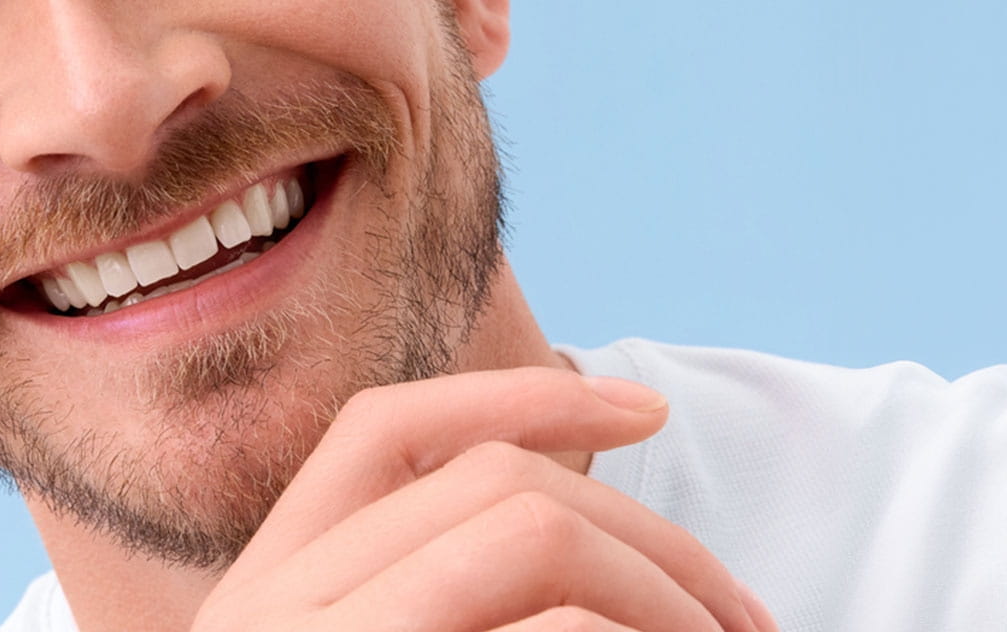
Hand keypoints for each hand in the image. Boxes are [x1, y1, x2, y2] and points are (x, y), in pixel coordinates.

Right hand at [191, 367, 777, 631]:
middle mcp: (263, 609)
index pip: (386, 430)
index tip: (648, 408)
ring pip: (533, 534)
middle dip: (652, 540)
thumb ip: (447, 589)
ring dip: (661, 595)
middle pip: (496, 484)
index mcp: (265, 595)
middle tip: (743, 623)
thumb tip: (601, 518)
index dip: (526, 397)